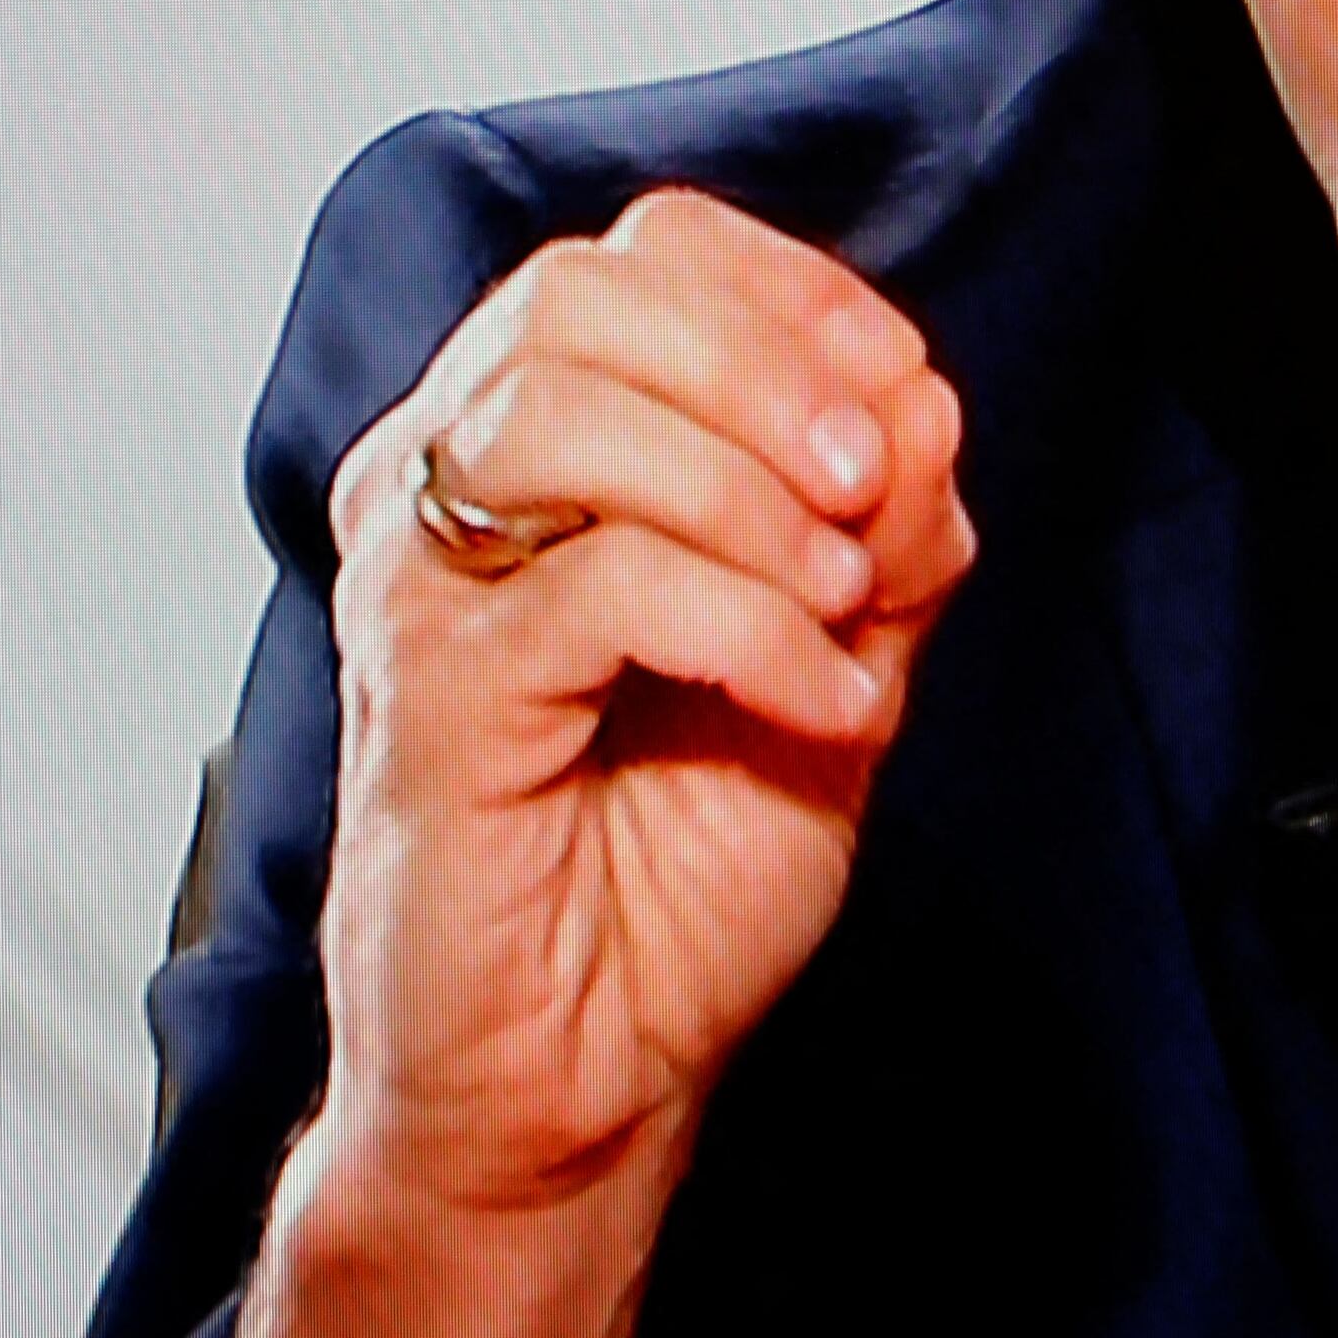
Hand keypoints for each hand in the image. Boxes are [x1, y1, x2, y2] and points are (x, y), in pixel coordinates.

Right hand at [217, 187, 975, 1337]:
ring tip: (845, 606)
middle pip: (586, 295)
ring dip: (748, 489)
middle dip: (769, 370)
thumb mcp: (836, 660)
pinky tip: (828, 705)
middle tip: (876, 493)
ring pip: (568, 414)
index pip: (641, 254)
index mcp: (530, 447)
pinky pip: (595, 589)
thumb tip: (923, 402)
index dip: (789, 293)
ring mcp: (414, 587)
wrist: (592, 1083)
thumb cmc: (677, 878)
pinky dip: (747, 628)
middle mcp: (442, 487)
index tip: (904, 391)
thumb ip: (882, 529)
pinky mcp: (423, 698)